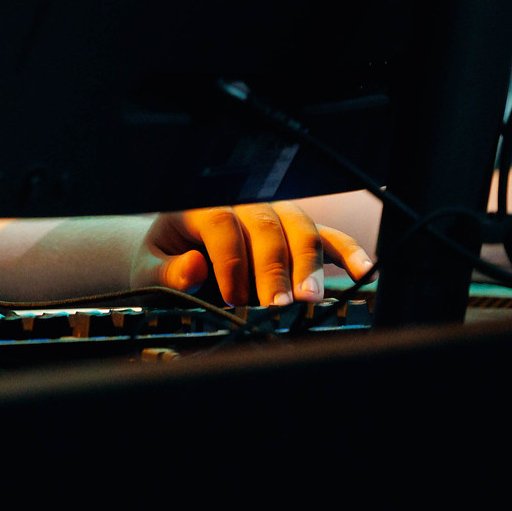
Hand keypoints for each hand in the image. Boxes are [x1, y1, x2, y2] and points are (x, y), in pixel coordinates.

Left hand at [134, 203, 375, 306]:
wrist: (175, 255)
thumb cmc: (165, 262)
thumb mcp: (149, 268)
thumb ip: (166, 271)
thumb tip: (195, 266)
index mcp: (198, 207)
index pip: (223, 223)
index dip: (231, 261)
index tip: (232, 298)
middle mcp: (241, 205)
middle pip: (266, 225)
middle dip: (275, 268)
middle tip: (278, 305)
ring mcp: (273, 216)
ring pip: (298, 227)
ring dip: (307, 263)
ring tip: (310, 298)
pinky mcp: (296, 233)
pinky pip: (326, 236)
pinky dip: (346, 251)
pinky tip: (362, 271)